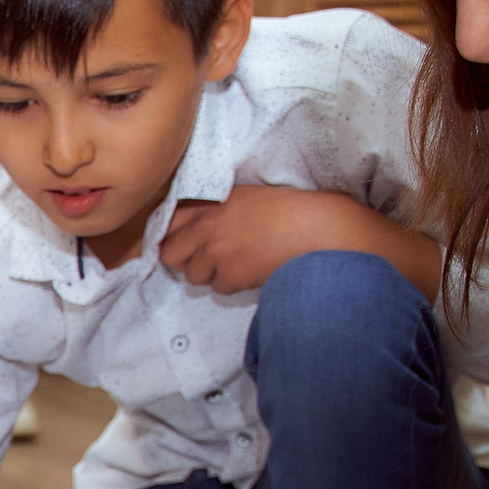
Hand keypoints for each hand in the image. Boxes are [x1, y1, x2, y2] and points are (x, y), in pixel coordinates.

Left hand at [159, 185, 443, 299]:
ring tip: (241, 261)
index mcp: (214, 200)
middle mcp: (208, 223)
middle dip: (185, 260)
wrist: (320, 230)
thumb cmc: (293, 212)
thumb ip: (218, 211)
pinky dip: (234, 285)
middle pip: (170, 254)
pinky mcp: (229, 273)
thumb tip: (190, 233)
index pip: (169, 221)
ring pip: (194, 276)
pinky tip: (255, 269)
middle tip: (209, 260)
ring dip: (212, 274)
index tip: (183, 242)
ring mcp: (216, 250)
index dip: (173, 236)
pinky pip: (219, 288)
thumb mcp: (249, 199)